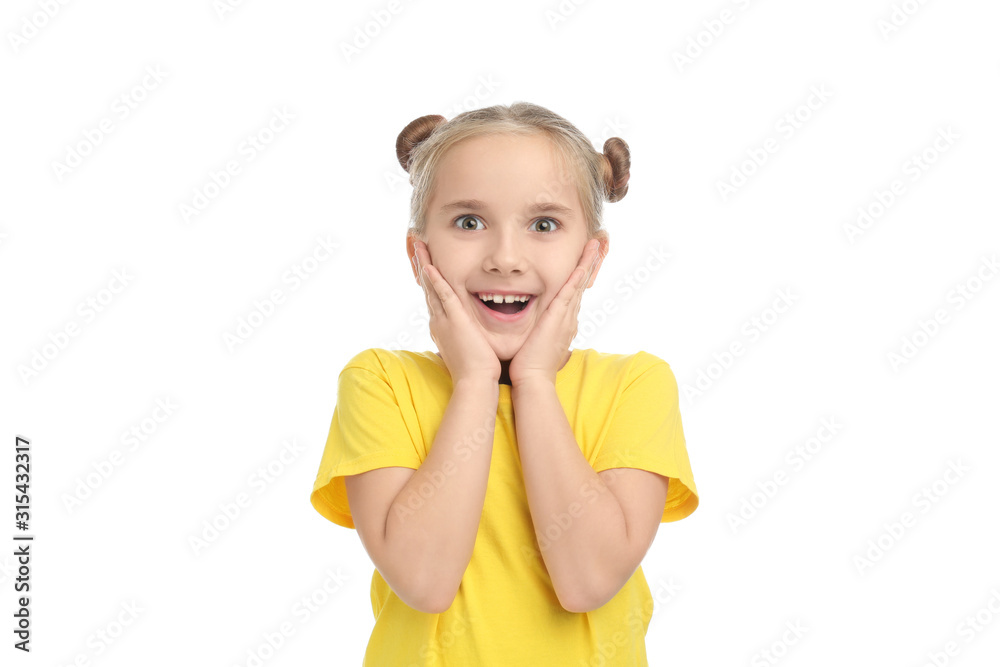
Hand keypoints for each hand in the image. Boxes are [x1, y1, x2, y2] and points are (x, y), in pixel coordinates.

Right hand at [412, 239, 501, 383]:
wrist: (475, 382)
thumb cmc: (475, 370)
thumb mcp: (466, 348)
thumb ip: (464, 337)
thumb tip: (466, 335)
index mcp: (442, 327)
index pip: (434, 298)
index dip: (429, 280)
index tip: (426, 263)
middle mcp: (439, 321)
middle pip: (428, 288)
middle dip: (422, 266)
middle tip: (417, 247)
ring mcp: (444, 321)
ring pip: (432, 288)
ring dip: (425, 266)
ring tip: (419, 248)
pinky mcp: (455, 321)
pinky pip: (443, 296)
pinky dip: (436, 281)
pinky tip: (430, 266)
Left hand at [508, 239, 601, 387]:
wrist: (532, 380)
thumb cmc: (529, 365)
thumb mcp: (536, 342)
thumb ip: (537, 331)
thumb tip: (533, 327)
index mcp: (564, 322)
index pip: (574, 293)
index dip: (581, 275)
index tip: (585, 258)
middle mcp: (569, 317)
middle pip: (582, 284)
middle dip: (591, 263)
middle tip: (599, 244)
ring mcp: (566, 317)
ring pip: (580, 284)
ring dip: (588, 263)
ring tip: (597, 244)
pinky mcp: (559, 318)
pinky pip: (571, 291)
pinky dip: (578, 276)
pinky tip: (583, 262)